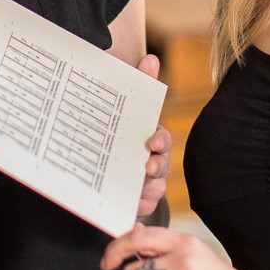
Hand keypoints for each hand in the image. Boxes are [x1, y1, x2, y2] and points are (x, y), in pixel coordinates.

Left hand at [134, 54, 169, 218]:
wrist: (107, 163)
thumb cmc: (122, 131)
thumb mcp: (126, 108)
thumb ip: (139, 83)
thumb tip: (151, 58)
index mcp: (152, 140)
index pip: (162, 140)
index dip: (160, 142)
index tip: (151, 143)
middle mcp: (154, 163)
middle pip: (161, 168)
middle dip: (157, 169)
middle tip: (146, 169)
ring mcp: (148, 185)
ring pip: (153, 191)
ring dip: (146, 192)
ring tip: (136, 193)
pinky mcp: (137, 203)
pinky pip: (140, 209)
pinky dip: (136, 210)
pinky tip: (129, 211)